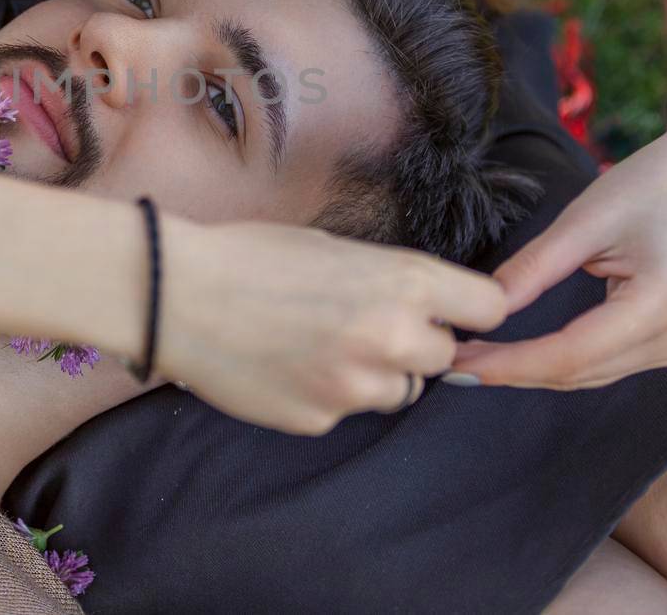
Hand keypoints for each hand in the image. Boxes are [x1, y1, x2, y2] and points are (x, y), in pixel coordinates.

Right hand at [160, 220, 507, 434]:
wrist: (178, 294)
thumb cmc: (250, 255)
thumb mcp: (335, 247)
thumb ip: (388, 281)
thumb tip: (422, 308)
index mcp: (404, 281)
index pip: (489, 308)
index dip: (469, 309)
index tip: (450, 311)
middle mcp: (392, 337)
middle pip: (443, 355)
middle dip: (412, 342)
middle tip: (359, 322)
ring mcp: (357, 386)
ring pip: (398, 390)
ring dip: (373, 373)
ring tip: (317, 344)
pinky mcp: (321, 419)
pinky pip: (345, 410)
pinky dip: (325, 392)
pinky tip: (285, 365)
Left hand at [450, 118, 666, 388]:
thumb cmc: (652, 182)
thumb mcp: (584, 219)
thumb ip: (534, 269)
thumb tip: (483, 307)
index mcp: (662, 304)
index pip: (570, 353)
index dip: (509, 363)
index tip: (456, 362)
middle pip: (578, 372)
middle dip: (512, 371)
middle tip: (449, 363)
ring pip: (589, 375)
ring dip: (531, 372)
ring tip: (473, 361)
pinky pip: (604, 363)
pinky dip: (558, 362)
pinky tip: (516, 356)